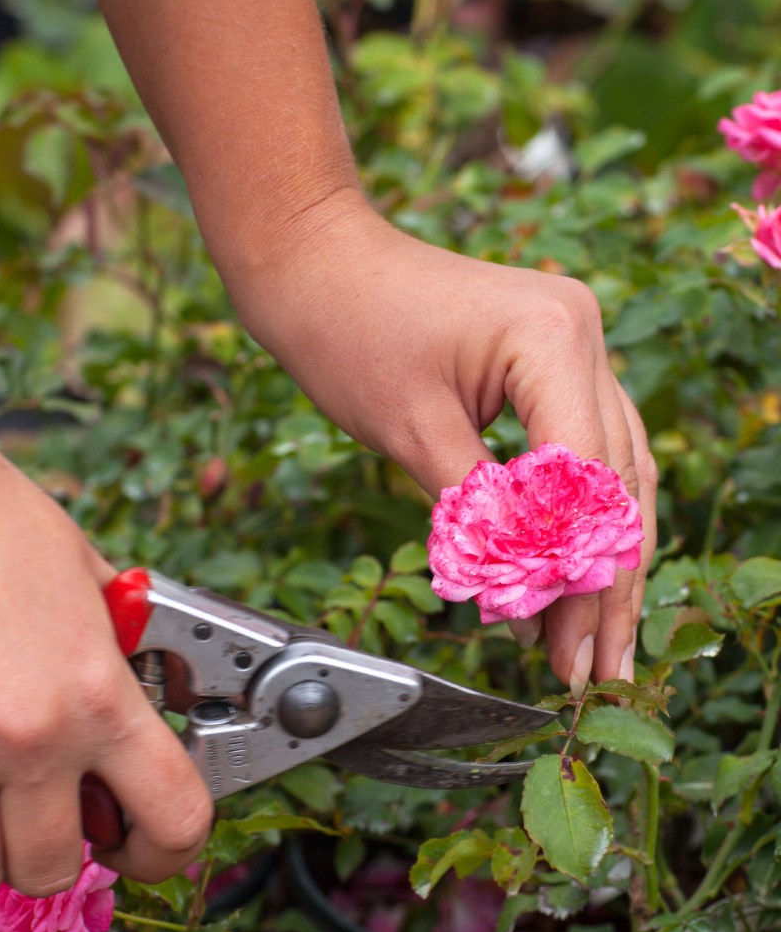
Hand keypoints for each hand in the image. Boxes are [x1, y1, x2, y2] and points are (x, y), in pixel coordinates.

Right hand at [0, 443, 211, 894]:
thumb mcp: (92, 585)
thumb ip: (121, 658)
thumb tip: (142, 708)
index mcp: (100, 696)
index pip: (175, 819)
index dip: (166, 850)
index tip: (142, 841)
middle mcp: (34, 737)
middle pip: (55, 868)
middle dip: (54, 848)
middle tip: (45, 806)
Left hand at [231, 192, 657, 693]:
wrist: (316, 260)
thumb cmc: (345, 329)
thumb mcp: (412, 434)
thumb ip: (478, 519)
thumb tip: (525, 602)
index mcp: (552, 338)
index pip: (584, 481)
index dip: (576, 575)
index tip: (562, 648)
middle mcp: (583, 332)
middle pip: (614, 483)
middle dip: (603, 586)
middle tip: (596, 671)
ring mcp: (576, 341)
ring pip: (614, 472)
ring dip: (604, 560)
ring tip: (599, 645)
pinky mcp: (555, 358)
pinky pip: (586, 448)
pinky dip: (579, 516)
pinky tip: (581, 575)